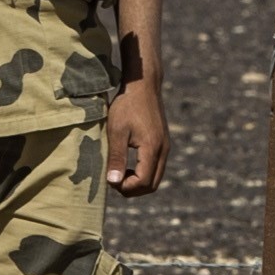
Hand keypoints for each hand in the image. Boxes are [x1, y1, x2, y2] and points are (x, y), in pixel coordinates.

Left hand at [106, 80, 169, 196]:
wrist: (143, 85)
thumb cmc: (127, 105)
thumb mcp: (116, 131)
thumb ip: (116, 158)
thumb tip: (114, 182)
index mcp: (152, 148)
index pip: (142, 182)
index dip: (125, 187)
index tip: (109, 179)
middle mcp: (163, 150)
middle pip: (152, 185)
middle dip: (132, 189)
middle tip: (114, 180)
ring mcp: (165, 146)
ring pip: (155, 177)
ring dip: (138, 181)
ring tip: (120, 172)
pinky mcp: (163, 142)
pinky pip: (156, 167)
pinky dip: (143, 172)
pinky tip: (129, 163)